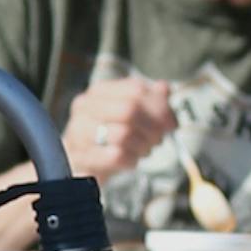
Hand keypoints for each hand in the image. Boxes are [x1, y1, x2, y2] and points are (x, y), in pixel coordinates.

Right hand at [62, 74, 177, 181]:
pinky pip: (115, 156)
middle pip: (130, 110)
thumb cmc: (110, 134)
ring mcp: (79, 133)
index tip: (171, 124)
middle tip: (159, 139)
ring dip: (143, 145)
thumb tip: (164, 88)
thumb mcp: (130, 114)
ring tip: (144, 149)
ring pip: (123, 134)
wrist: (85, 162)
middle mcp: (85, 108)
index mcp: (99, 91)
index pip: (135, 89)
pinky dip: (132, 159)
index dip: (160, 107)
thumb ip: (149, 99)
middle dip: (152, 128)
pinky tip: (132, 160)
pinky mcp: (81, 157)